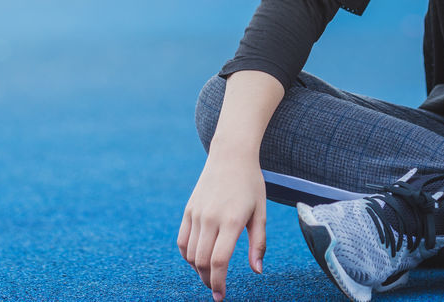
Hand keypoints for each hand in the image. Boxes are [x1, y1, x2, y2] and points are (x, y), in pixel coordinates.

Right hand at [177, 149, 266, 300]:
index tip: (221, 296)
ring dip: (197, 270)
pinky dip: (187, 255)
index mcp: (232, 220)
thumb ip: (258, 243)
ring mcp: (197, 213)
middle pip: (201, 261)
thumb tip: (257, 271)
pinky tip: (198, 259)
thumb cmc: (251, 184)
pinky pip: (182, 240)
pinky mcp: (188, 210)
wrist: (231, 155)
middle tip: (217, 289)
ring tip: (209, 274)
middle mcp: (211, 218)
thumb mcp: (261, 212)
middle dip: (208, 280)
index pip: (219, 261)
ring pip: (189, 254)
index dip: (218, 282)